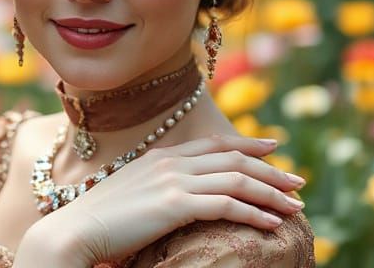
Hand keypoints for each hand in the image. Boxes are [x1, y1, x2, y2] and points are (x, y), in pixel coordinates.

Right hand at [12, 135, 304, 266]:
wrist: (75, 230)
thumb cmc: (99, 221)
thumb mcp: (131, 193)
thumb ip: (155, 185)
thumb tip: (175, 196)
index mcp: (159, 156)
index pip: (213, 144)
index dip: (247, 143)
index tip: (273, 145)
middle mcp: (170, 162)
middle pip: (232, 158)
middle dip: (271, 168)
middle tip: (298, 180)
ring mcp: (173, 181)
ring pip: (237, 178)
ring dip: (272, 192)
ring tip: (296, 205)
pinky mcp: (176, 204)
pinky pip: (228, 204)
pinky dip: (256, 212)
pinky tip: (272, 224)